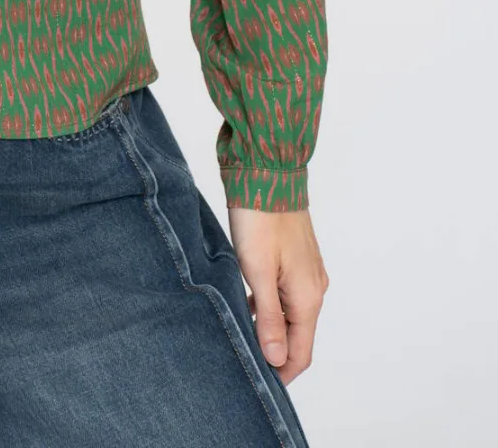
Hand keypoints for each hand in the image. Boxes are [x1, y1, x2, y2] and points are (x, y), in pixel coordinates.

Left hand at [226, 207, 329, 383]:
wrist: (268, 174)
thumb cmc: (260, 219)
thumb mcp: (258, 271)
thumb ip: (269, 317)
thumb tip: (276, 358)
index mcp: (308, 297)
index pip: (301, 352)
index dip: (282, 372)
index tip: (259, 382)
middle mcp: (314, 288)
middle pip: (298, 336)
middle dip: (275, 352)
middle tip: (245, 359)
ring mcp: (308, 272)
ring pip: (291, 314)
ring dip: (271, 327)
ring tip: (242, 333)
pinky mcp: (296, 259)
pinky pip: (286, 294)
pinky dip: (271, 306)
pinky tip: (248, 302)